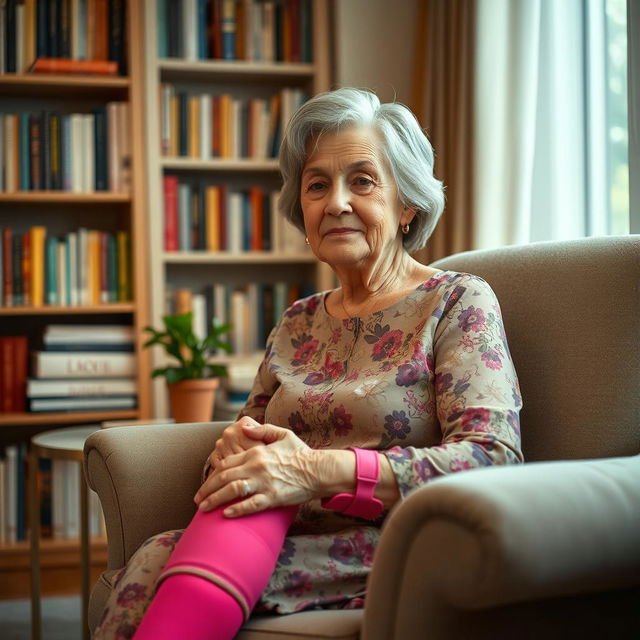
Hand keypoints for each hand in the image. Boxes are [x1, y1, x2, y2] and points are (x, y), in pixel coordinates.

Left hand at [194, 422, 319, 516]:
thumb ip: (261, 429)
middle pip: (224, 478)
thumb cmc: (301, 453)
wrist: (319, 470)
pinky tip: (225, 515)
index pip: (226, 464)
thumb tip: (242, 426)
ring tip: (204, 509)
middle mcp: (256, 467)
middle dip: (207, 490)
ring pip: (232, 491)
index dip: (212, 475)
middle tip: (197, 500)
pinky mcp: (272, 497)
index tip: (205, 484)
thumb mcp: (282, 434)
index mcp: (256, 452)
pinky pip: (249, 505)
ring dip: (215, 501)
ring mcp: (264, 483)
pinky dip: (236, 510)